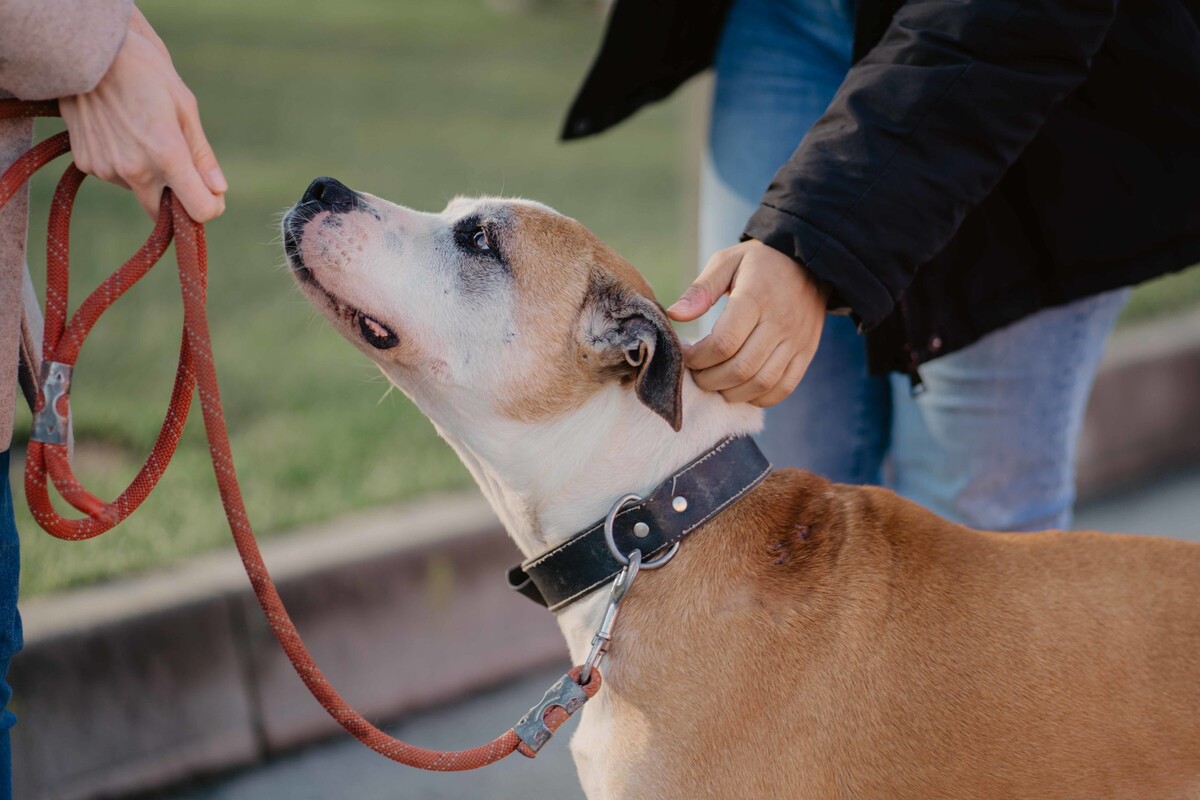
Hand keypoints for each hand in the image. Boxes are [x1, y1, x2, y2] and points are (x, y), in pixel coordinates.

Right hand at [59, 8, 225, 221]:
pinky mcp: (86, 164)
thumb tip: (219, 189)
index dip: (210, 206)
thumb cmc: (145, 73)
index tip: (212, 195)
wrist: (87, 52)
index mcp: (166, 155)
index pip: (198, 210)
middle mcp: (135, 170)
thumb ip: (201, 154)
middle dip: (175, 199)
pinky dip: (123, 163)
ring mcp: (107, 169)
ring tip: (140, 132)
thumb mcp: (184, 106)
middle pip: (162, 212)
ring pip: (138, 190)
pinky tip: (118, 131)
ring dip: (147, 175)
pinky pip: (115, 176)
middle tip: (177, 168)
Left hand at [667, 240, 827, 406]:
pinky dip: (759, 397)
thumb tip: (674, 314)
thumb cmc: (760, 263)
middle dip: (709, 379)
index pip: (724, 343)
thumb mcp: (727, 261)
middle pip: (740, 369)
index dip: (698, 357)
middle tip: (696, 373)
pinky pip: (784, 388)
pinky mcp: (806, 352)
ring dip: (731, 392)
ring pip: (761, 383)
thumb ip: (700, 289)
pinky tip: (741, 388)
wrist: (810, 263)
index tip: (685, 353)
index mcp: (756, 298)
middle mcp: (780, 322)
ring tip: (715, 381)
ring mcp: (796, 340)